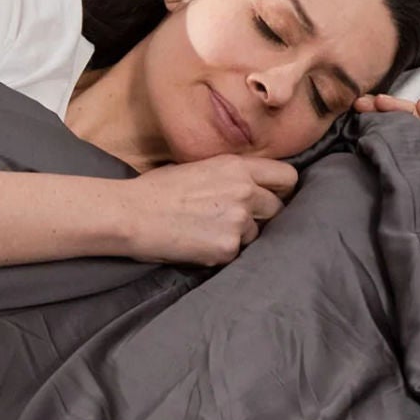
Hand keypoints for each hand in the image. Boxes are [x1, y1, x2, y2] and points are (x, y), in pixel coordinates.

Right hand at [118, 154, 297, 266]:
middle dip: (262, 216)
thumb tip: (251, 185)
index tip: (270, 196)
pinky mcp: (228, 248)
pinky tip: (199, 243)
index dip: (281, 190)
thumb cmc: (156, 189)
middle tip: (235, 219)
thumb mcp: (199, 166)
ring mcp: (238, 221)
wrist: (131, 215)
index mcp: (237, 167)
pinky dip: (222, 251)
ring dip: (240, 235)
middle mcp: (245, 191)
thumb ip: (231, 175)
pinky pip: (237, 253)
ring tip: (208, 231)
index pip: (287, 177)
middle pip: (278, 209)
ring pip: (258, 234)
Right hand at [352, 93, 419, 151]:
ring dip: (371, 115)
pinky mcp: (382, 165)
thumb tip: (419, 102)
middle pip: (393, 117)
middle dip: (378, 107)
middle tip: (359, 104)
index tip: (378, 102)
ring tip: (356, 109)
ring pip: (382, 127)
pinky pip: (374, 143)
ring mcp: (394, 152)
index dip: (395, 105)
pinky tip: (358, 125)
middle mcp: (408, 141)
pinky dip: (367, 132)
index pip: (409, 113)